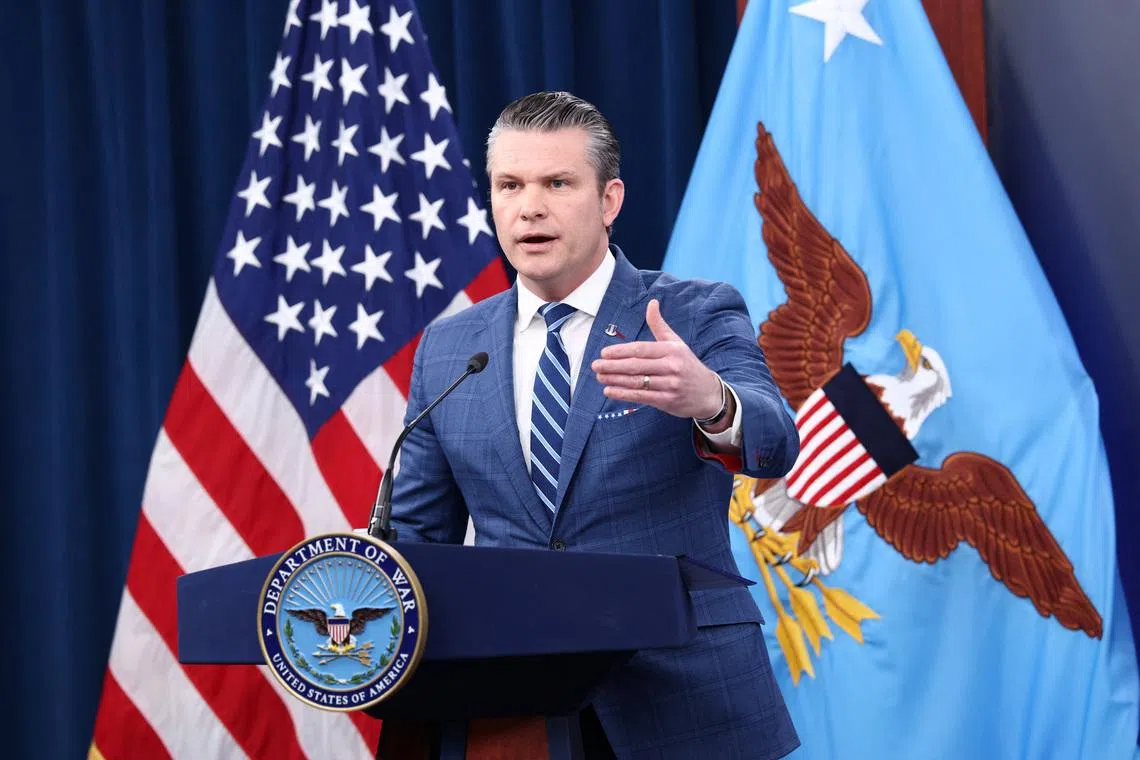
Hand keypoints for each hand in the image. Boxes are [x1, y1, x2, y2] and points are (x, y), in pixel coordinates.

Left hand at [591, 299, 726, 421]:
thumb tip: (652, 302)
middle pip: (636, 366)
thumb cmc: (687, 365)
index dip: (621, 351)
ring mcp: (670, 385)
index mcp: (671, 350)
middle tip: (595, 366)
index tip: (604, 353)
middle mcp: (671, 366)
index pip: (641, 349)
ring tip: (599, 377)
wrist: (709, 393)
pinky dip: (623, 394)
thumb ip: (660, 325)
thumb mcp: (676, 343)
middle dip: (613, 366)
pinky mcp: (668, 401)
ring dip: (615, 380)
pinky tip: (609, 391)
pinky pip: (641, 397)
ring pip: (637, 382)